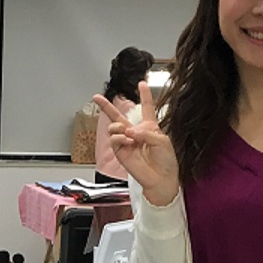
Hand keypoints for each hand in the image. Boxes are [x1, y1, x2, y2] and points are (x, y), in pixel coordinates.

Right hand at [93, 82, 179, 206]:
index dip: (145, 95)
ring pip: (113, 127)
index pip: (146, 108)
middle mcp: (135, 133)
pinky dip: (120, 137)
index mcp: (149, 128)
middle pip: (118, 116)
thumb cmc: (166, 161)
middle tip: (96, 97)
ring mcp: (126, 142)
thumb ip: (146, 132)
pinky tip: (127, 141)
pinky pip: (114, 139)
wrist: (161, 178)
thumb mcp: (162, 140)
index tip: (142, 84)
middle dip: (106, 106)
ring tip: (128, 134)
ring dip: (119, 127)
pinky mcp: (121, 152)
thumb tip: (129, 132)